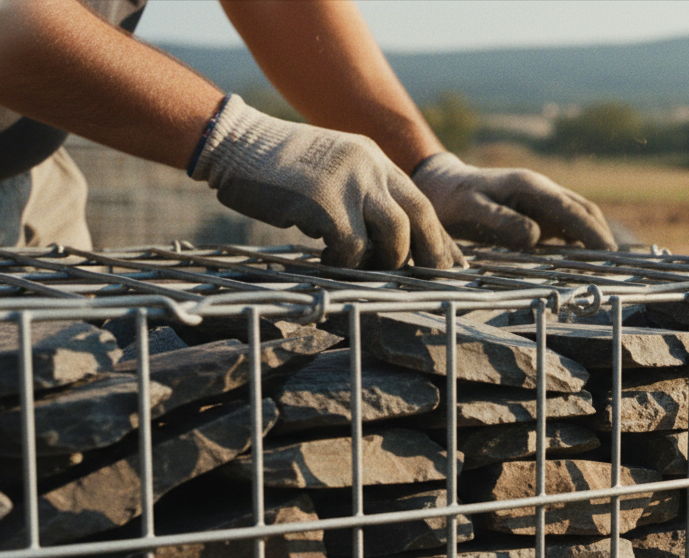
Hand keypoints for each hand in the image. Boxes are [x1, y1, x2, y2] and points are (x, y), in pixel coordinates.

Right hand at [190, 95, 465, 268]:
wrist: (233, 141)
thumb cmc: (276, 166)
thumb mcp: (332, 167)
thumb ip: (360, 194)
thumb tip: (383, 240)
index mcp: (374, 160)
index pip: (421, 201)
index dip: (438, 236)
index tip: (451, 264)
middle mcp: (370, 166)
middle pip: (421, 214)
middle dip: (432, 252)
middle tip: (432, 281)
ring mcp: (348, 181)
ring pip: (395, 232)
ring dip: (387, 260)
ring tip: (367, 269)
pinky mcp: (323, 200)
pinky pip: (352, 246)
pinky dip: (346, 263)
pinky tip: (329, 263)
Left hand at [412, 153, 616, 250]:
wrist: (442, 185)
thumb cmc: (454, 199)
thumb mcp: (472, 209)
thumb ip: (501, 221)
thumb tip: (534, 237)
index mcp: (530, 186)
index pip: (571, 208)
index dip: (592, 231)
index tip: (608, 253)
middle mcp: (541, 190)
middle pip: (583, 209)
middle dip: (600, 234)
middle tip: (614, 265)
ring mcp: (540, 200)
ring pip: (577, 215)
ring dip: (592, 235)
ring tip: (604, 264)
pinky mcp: (536, 211)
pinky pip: (564, 224)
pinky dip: (578, 239)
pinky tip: (581, 259)